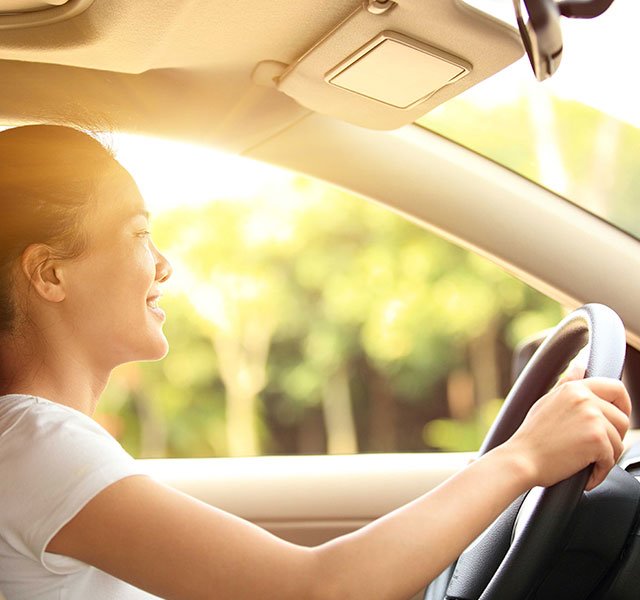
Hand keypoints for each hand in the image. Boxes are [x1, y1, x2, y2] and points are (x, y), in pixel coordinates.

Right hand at [505, 377, 630, 490]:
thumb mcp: (547, 401)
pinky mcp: (597, 439)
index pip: (616, 388)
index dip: (624, 405)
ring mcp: (592, 418)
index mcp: (574, 388)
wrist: (522, 459)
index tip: (618, 418)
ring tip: (585, 462)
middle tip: (595, 449)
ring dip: (606, 457)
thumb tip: (580, 367)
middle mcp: (585, 398)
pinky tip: (585, 473)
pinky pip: (612, 459)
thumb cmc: (532, 436)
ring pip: (619, 442)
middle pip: (622, 419)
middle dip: (613, 437)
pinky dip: (600, 471)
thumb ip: (566, 384)